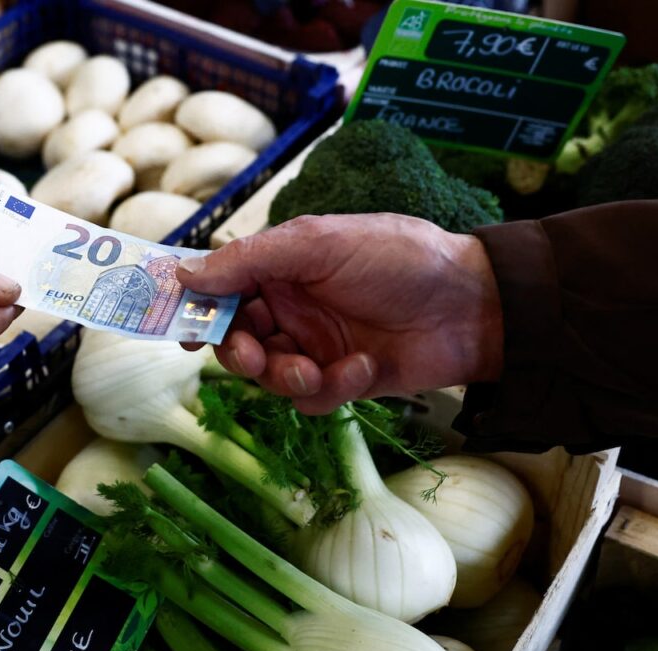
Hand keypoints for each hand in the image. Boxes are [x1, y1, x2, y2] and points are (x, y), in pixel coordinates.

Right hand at [178, 214, 503, 414]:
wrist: (475, 305)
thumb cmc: (401, 259)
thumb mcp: (321, 244)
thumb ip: (251, 259)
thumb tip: (186, 273)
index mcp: (282, 268)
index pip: (223, 291)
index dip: (199, 311)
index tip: (182, 331)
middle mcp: (293, 308)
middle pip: (237, 341)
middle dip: (238, 354)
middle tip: (252, 357)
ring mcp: (317, 347)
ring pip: (270, 378)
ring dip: (285, 377)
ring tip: (312, 369)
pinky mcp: (344, 381)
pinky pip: (312, 400)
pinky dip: (332, 388)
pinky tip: (365, 367)